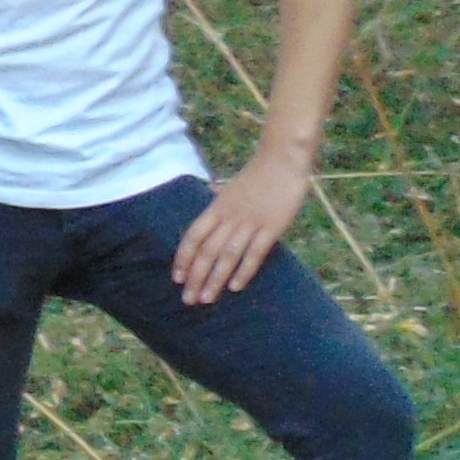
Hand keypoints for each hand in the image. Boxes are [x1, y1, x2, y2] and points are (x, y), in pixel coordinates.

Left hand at [172, 149, 310, 306]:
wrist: (282, 159)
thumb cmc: (257, 177)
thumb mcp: (229, 192)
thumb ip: (218, 210)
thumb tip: (205, 226)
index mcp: (217, 208)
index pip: (193, 236)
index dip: (183, 258)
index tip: (176, 278)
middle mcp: (229, 217)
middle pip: (206, 251)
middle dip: (195, 277)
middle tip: (188, 300)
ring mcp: (250, 222)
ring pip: (227, 255)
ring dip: (215, 279)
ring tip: (206, 299)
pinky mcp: (272, 227)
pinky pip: (255, 253)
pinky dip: (244, 271)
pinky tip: (235, 287)